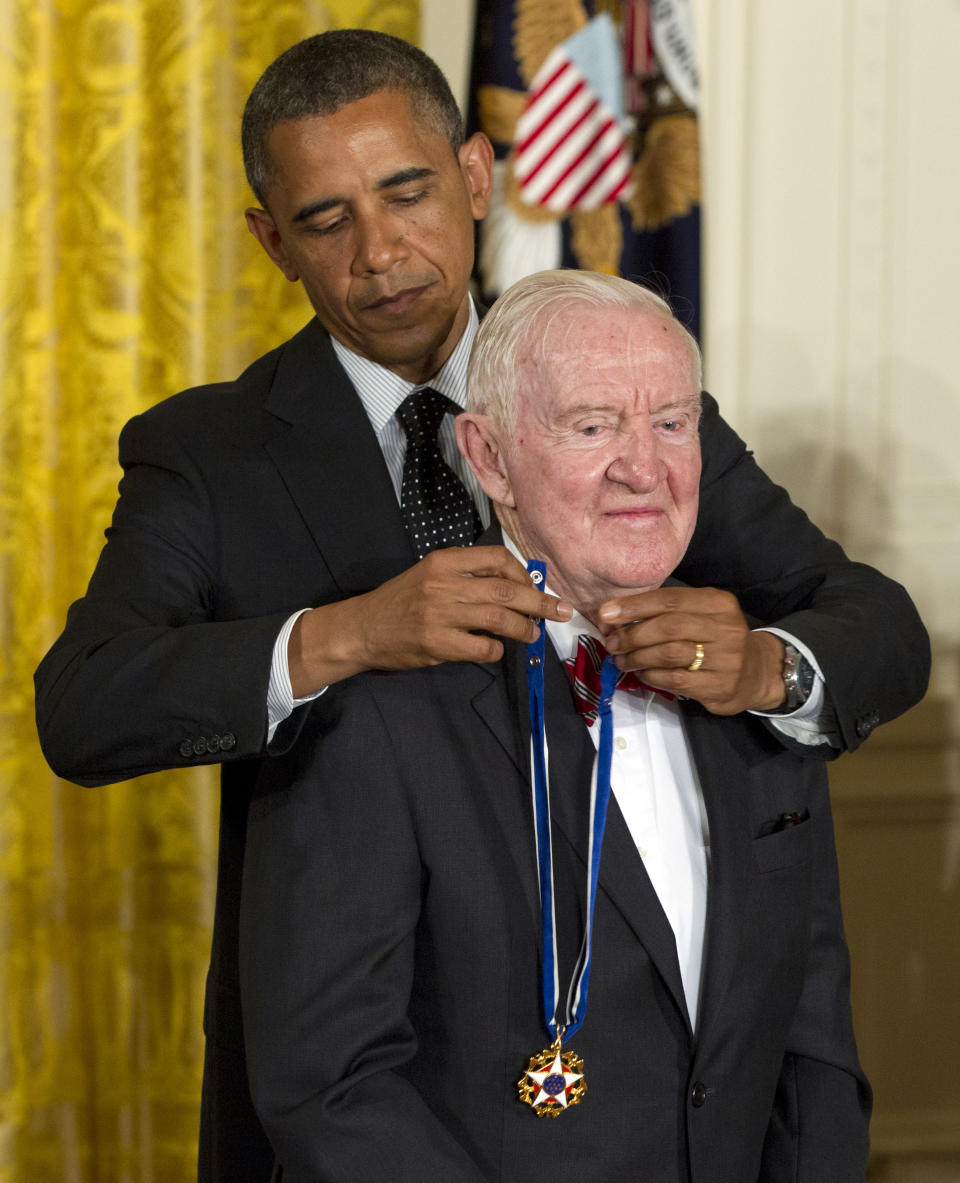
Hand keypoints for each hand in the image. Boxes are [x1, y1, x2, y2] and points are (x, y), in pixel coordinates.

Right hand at [289, 546, 571, 694]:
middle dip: (540, 602)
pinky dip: (496, 650)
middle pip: (506, 590)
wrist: (362, 628)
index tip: (533, 587)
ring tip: (533, 634)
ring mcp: (440, 614)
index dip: (523, 573)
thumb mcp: (431, 575)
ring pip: (499, 619)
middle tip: (560, 611)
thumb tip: (517, 587)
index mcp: (445, 561)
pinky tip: (495, 650)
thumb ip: (467, 577)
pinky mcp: (437, 643)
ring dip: (524, 628)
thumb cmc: (401, 600)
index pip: (497, 558)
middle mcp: (444, 583)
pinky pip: (482, 648)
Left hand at [598, 587, 785, 714]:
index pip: (670, 599)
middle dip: (633, 634)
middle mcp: (726, 628)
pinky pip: (676, 679)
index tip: (607, 613)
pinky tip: (642, 674)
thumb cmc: (717, 639)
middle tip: (613, 643)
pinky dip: (652, 676)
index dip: (635, 606)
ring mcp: (727, 659)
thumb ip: (667, 612)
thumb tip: (617, 616)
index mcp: (718, 603)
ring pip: (670, 654)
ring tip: (622, 660)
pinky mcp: (720, 686)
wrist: (756, 672)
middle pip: (669, 627)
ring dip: (638, 657)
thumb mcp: (702, 615)